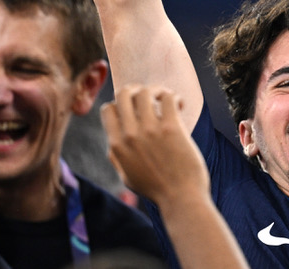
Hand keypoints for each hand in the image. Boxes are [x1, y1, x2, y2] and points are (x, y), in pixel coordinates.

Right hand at [103, 86, 208, 209]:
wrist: (180, 198)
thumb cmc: (155, 188)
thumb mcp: (126, 176)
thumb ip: (116, 157)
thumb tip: (113, 140)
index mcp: (116, 145)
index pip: (108, 109)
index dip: (119, 105)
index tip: (133, 111)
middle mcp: (130, 134)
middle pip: (123, 93)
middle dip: (134, 90)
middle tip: (148, 97)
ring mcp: (150, 130)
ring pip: (145, 91)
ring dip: (155, 90)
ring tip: (164, 99)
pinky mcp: (171, 127)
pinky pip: (168, 97)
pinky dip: (173, 96)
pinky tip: (179, 105)